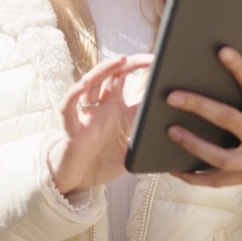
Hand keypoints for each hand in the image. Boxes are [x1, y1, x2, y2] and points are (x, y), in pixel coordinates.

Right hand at [49, 53, 153, 195]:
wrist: (78, 182)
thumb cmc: (103, 162)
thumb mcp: (132, 149)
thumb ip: (146, 137)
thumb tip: (173, 132)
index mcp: (118, 110)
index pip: (130, 84)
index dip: (144, 72)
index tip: (162, 64)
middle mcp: (102, 108)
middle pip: (113, 76)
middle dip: (130, 64)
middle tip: (149, 58)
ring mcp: (88, 115)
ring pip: (92, 84)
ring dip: (105, 69)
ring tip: (121, 59)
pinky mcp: (72, 128)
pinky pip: (69, 108)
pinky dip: (74, 94)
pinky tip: (84, 85)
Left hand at [164, 47, 241, 188]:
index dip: (240, 68)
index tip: (222, 51)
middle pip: (229, 120)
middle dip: (200, 107)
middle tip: (172, 96)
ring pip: (220, 157)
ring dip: (193, 145)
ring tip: (170, 130)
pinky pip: (218, 182)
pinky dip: (194, 178)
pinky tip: (174, 169)